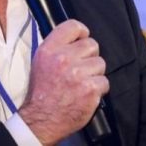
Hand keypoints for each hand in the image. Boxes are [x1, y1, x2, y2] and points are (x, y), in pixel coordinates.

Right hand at [18, 20, 108, 144]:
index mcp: (49, 49)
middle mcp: (63, 58)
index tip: (82, 40)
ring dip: (94, 74)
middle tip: (81, 68)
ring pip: (100, 63)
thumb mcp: (40, 61)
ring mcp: (78, 74)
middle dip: (90, 56)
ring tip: (82, 83)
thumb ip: (57, 47)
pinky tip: (86, 94)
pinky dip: (98, 89)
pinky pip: (104, 82)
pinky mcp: (90, 89)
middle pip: (92, 44)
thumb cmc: (42, 91)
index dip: (82, 32)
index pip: (73, 26)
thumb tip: (77, 38)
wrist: (42, 119)